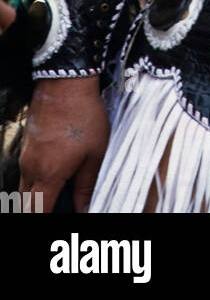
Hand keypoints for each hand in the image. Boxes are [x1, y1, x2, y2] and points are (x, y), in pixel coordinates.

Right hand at [19, 77, 108, 212]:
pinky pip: (27, 170)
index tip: (61, 216)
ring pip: (25, 187)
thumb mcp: (95, 153)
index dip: (47, 218)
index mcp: (48, 174)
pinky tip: (57, 171)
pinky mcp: (28, 143)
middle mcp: (31, 167)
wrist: (66, 82)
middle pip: (26, 203)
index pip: (38, 212)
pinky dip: (37, 178)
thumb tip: (84, 208)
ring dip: (38, 195)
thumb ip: (87, 186)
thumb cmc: (84, 114)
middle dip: (40, 209)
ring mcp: (26, 154)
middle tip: (60, 207)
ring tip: (60, 192)